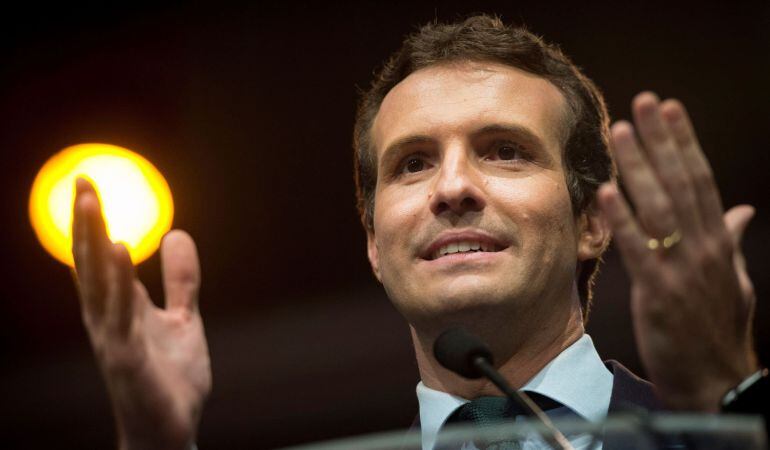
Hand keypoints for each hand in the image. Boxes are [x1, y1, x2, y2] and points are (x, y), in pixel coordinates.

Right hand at [72, 178, 211, 449]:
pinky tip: (119, 250)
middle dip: (87, 221)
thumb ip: (180, 280)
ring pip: (98, 281)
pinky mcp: (126, 357)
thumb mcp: (183, 318)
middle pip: (93, 262)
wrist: (171, 430)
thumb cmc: (170, 376)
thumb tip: (177, 233)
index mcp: (120, 308)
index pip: (100, 257)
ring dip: (94, 241)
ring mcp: (113, 337)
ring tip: (92, 202)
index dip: (94, 222)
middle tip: (83, 177)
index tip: (90, 183)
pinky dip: (118, 281)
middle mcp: (108, 318)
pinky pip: (120, 313)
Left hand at [597, 92, 757, 410]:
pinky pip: (639, 250)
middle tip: (643, 101)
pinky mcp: (659, 293)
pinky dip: (624, 220)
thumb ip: (731, 241)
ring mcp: (682, 269)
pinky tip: (609, 191)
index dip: (684, 143)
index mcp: (718, 242)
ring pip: (660, 207)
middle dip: (661, 140)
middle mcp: (704, 248)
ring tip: (621, 131)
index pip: (701, 180)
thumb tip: (740, 210)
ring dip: (640, 167)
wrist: (716, 381)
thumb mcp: (732, 280)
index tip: (669, 109)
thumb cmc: (717, 330)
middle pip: (681, 182)